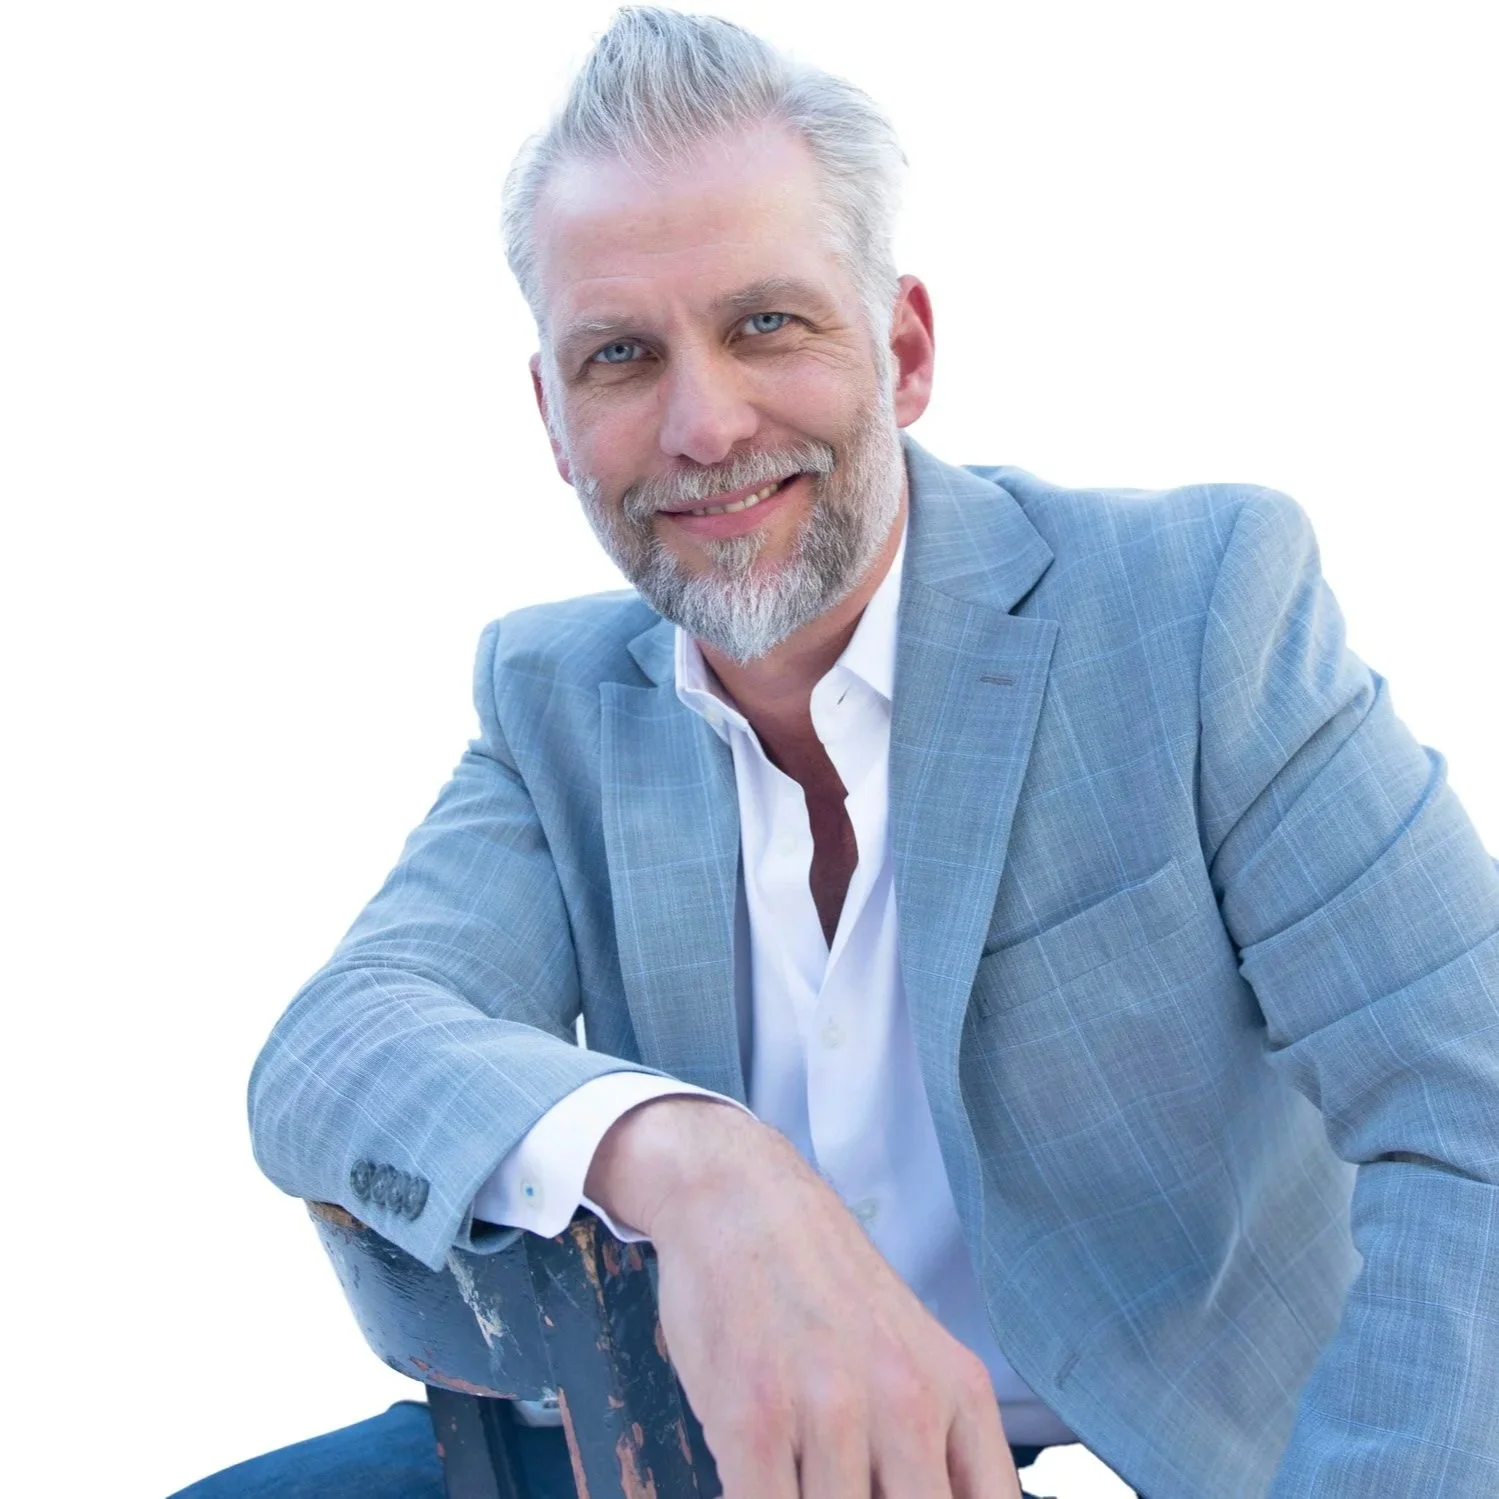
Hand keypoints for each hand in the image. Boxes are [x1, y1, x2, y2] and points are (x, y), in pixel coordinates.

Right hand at [585, 1097, 1021, 1498]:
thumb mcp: (911, 1355)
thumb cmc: (820, 1283)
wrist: (740, 1196)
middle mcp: (908, 1403)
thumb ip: (939, 1448)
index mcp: (959, 1392)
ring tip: (800, 1475)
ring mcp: (832, 1409)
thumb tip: (940, 1497)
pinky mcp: (755, 1416)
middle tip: (842, 1486)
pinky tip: (756, 1480)